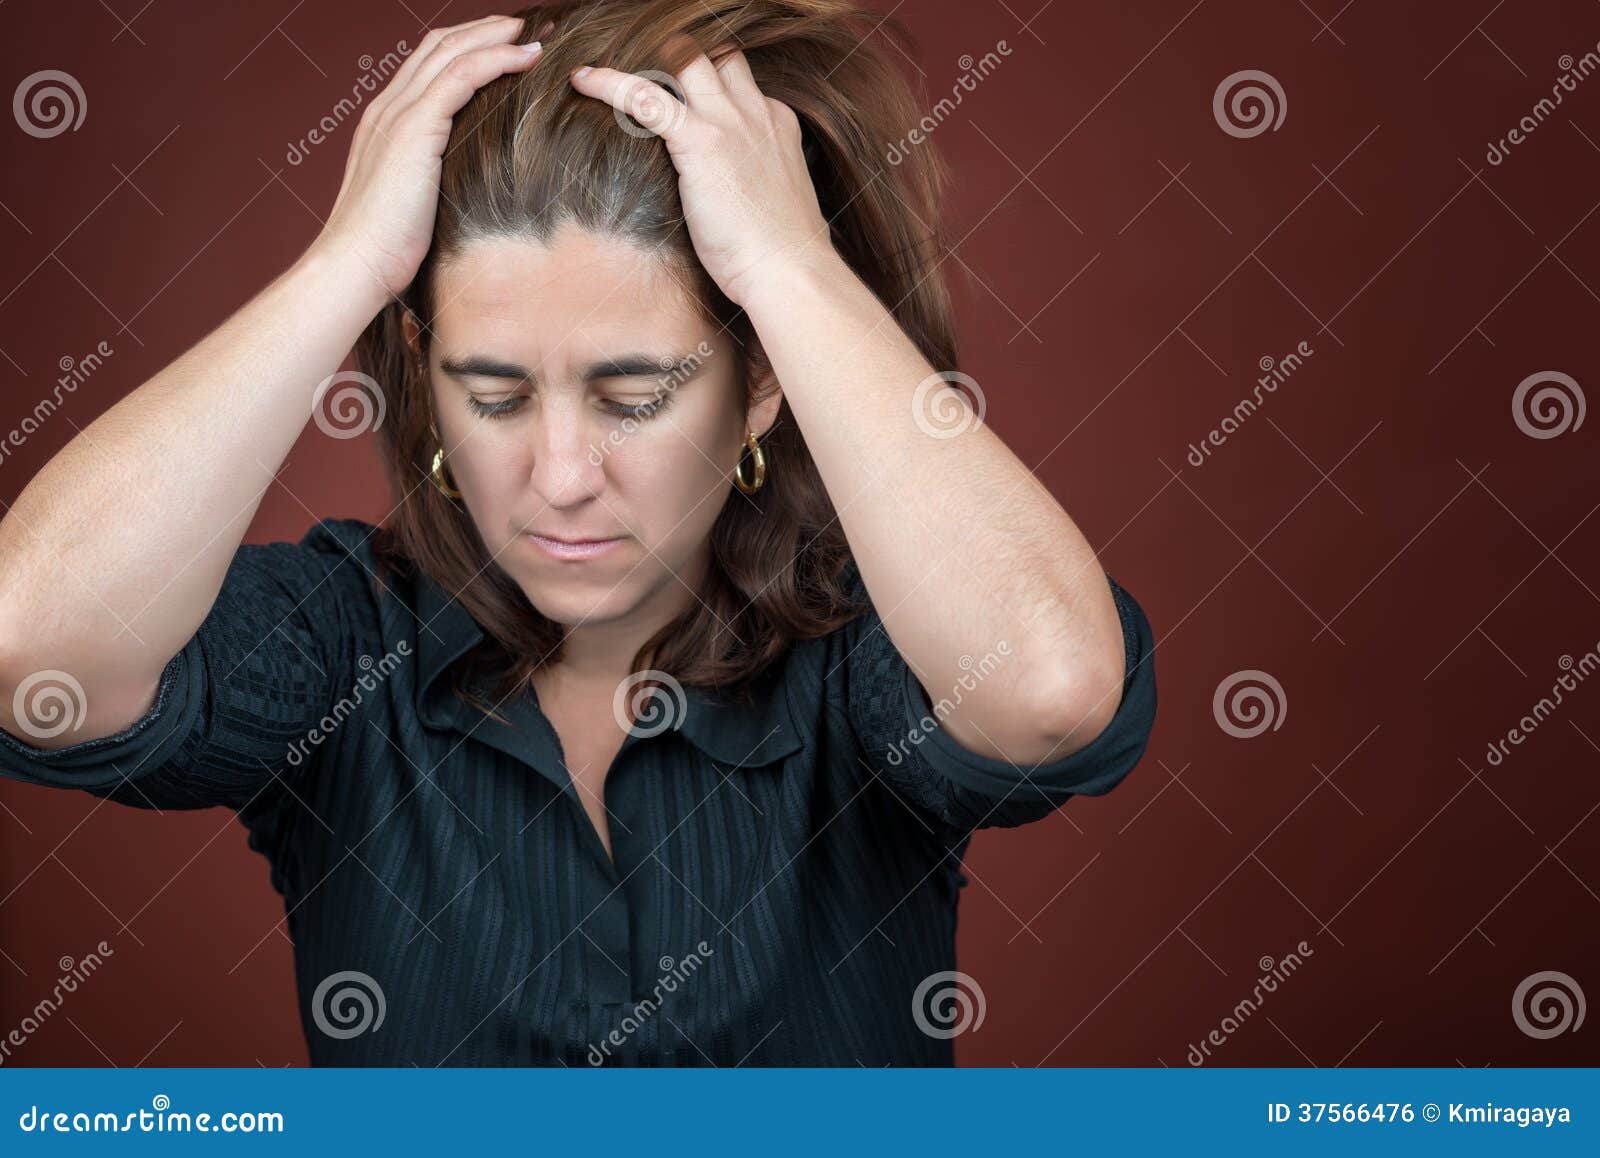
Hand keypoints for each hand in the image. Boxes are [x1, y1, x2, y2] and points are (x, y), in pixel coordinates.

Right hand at [311, 14, 547, 299]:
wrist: (355, 264)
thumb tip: (468, 190)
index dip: (466, 48)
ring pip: (450, 53)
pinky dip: (496, 59)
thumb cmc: (385, 250)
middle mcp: (387, 109)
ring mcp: (397, 115)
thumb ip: (434, 183)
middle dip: (483, 30)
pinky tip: (526, 58)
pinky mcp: (414, 129)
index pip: (427, 66)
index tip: (505, 45)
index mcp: (385, 124)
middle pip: (438, 47)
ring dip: (495, 36)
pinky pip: (461, 76)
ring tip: (531, 33)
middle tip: (524, 26)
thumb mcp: (415, 205)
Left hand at [569, 42, 833, 308]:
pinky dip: (610, 83)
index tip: (677, 83)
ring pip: (683, 57)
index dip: (706, 73)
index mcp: (774, 122)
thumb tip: (730, 191)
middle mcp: (755, 111)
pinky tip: (583, 79)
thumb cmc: (780, 251)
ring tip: (606, 62)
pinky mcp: (700, 142)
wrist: (790, 270)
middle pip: (715, 52)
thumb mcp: (773, 198)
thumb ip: (752, 176)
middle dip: (679, 51)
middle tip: (641, 60)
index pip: (737, 76)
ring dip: (645, 56)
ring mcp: (729, 122)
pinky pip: (645, 96)